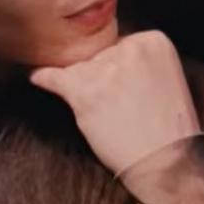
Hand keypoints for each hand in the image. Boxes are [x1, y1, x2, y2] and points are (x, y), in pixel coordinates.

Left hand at [28, 30, 202, 176]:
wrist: (166, 162)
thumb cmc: (168, 127)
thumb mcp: (167, 76)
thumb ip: (139, 60)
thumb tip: (102, 54)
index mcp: (154, 40)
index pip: (120, 43)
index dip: (118, 67)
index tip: (126, 86)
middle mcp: (130, 48)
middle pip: (98, 54)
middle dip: (101, 76)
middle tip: (116, 104)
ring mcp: (105, 69)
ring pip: (79, 68)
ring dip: (82, 87)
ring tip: (97, 108)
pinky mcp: (84, 92)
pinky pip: (53, 77)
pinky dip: (43, 77)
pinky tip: (35, 76)